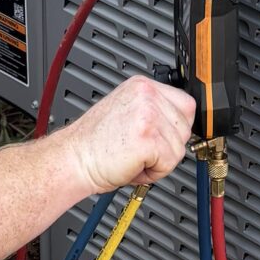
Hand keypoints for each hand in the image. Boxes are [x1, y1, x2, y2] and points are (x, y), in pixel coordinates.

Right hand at [61, 75, 196, 196]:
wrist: (73, 159)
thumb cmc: (94, 144)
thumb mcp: (126, 113)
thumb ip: (152, 111)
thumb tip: (179, 124)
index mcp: (142, 86)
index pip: (185, 104)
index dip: (176, 127)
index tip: (161, 139)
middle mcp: (146, 95)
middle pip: (185, 128)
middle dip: (168, 147)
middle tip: (141, 151)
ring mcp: (148, 114)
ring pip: (179, 148)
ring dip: (160, 162)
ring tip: (134, 158)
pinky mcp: (148, 138)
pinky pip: (169, 163)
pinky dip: (153, 173)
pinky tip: (133, 165)